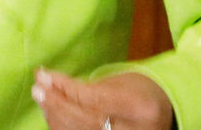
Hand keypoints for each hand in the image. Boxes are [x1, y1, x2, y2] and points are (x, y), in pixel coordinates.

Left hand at [32, 68, 174, 129]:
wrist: (162, 112)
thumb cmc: (138, 92)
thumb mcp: (120, 83)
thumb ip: (89, 88)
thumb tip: (50, 84)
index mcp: (141, 108)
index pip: (95, 99)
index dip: (66, 88)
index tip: (44, 75)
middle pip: (85, 121)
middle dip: (57, 104)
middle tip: (38, 88)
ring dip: (55, 116)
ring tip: (41, 97)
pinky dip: (61, 127)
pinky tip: (51, 112)